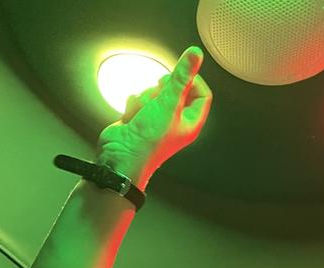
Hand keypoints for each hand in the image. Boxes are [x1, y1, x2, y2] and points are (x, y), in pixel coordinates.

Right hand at [96, 45, 212, 186]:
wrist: (121, 156)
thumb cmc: (148, 142)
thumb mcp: (169, 103)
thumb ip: (182, 77)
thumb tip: (195, 55)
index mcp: (190, 122)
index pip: (202, 93)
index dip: (192, 81)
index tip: (180, 75)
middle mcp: (176, 122)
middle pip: (176, 90)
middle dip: (163, 90)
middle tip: (159, 96)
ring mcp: (157, 120)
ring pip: (155, 93)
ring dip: (146, 99)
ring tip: (143, 113)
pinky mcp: (140, 118)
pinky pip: (140, 100)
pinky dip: (134, 105)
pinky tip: (133, 117)